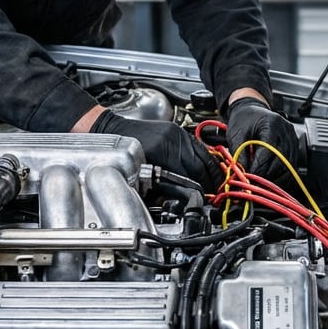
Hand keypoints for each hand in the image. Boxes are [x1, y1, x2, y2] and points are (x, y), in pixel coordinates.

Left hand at [91, 110, 219, 186]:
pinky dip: (203, 158)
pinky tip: (206, 167)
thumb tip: (177, 198)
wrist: (113, 130)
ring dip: (210, 170)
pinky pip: (197, 147)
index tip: (205, 198)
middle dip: (209, 181)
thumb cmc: (124, 154)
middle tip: (213, 192)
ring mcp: (176, 134)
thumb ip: (160, 187)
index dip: (199, 189)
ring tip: (214, 182)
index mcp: (163, 154)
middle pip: (200, 165)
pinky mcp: (177, 130)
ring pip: (202, 155)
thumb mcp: (142, 174)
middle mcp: (172, 141)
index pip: (190, 176)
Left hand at [226, 97, 298, 180]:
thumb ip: (238, 154)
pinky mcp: (294, 147)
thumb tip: (241, 174)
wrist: (252, 110)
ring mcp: (292, 140)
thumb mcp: (236, 134)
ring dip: (275, 179)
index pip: (268, 152)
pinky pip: (291, 167)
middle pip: (281, 161)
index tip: (249, 179)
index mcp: (272, 125)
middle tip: (254, 186)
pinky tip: (271, 182)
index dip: (258, 168)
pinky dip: (282, 177)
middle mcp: (286, 132)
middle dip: (266, 176)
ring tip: (262, 186)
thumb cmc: (244, 120)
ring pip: (288, 167)